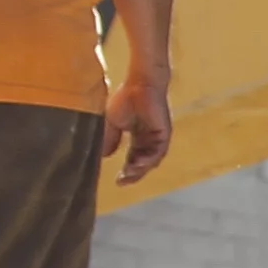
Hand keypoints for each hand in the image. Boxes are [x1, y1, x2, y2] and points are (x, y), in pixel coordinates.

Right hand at [108, 69, 173, 185]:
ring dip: (140, 169)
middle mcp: (149, 141)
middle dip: (133, 174)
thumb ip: (110, 139)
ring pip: (151, 160)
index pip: (133, 159)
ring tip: (129, 175)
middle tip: (122, 182)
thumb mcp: (113, 123)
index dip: (126, 171)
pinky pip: (158, 151)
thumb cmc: (126, 99)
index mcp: (138, 138)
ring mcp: (158, 138)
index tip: (117, 181)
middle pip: (142, 163)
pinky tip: (138, 164)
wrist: (139, 84)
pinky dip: (149, 159)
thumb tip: (103, 156)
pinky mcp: (164, 134)